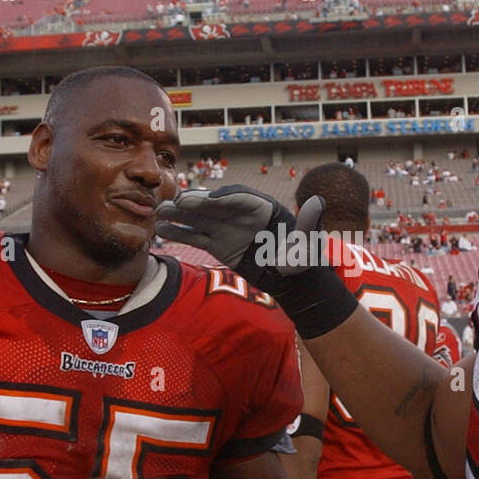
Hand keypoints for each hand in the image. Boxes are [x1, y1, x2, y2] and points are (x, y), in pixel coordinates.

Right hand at [156, 186, 325, 295]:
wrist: (292, 281)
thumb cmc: (302, 259)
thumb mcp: (309, 243)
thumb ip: (310, 224)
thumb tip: (319, 202)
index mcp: (264, 208)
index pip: (241, 198)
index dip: (224, 198)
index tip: (207, 200)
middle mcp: (242, 214)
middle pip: (216, 205)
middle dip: (196, 204)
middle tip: (175, 202)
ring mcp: (228, 229)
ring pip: (201, 219)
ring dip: (180, 216)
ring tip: (159, 213)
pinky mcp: (219, 244)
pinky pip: (197, 237)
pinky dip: (180, 233)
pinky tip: (161, 230)